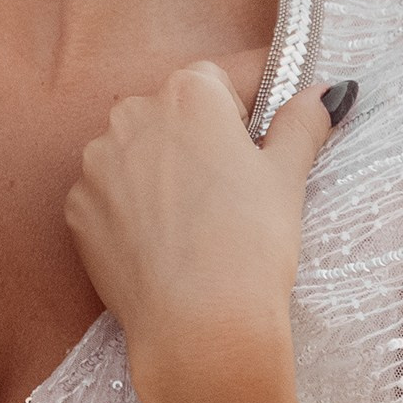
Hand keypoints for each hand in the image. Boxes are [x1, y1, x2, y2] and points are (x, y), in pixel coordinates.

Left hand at [63, 66, 332, 402]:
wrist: (199, 324)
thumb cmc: (251, 243)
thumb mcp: (287, 176)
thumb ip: (302, 122)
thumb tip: (326, 93)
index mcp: (188, 93)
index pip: (222, 77)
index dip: (248, 107)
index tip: (263, 135)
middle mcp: (132, 114)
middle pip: (174, 113)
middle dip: (202, 139)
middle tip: (234, 189)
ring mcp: (96, 162)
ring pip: (138, 153)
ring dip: (162, 172)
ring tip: (197, 221)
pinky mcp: (76, 207)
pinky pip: (110, 194)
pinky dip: (132, 210)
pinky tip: (162, 242)